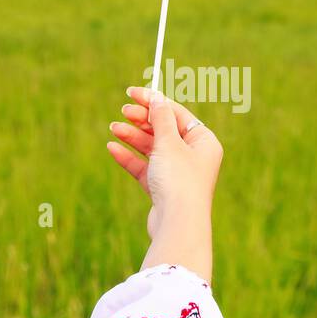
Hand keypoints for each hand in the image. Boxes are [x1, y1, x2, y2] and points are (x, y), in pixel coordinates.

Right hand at [107, 86, 222, 281]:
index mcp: (204, 142)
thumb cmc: (179, 180)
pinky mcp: (163, 189)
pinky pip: (144, 167)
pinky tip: (112, 147)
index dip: (154, 101)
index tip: (132, 93)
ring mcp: (177, 174)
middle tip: (123, 111)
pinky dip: (129, 157)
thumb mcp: (169, 142)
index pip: (177, 114)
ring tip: (114, 128)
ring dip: (132, 137)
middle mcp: (193, 157)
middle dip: (142, 120)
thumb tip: (157, 98)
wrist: (177, 224)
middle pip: (164, 130)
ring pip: (152, 148)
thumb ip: (160, 118)